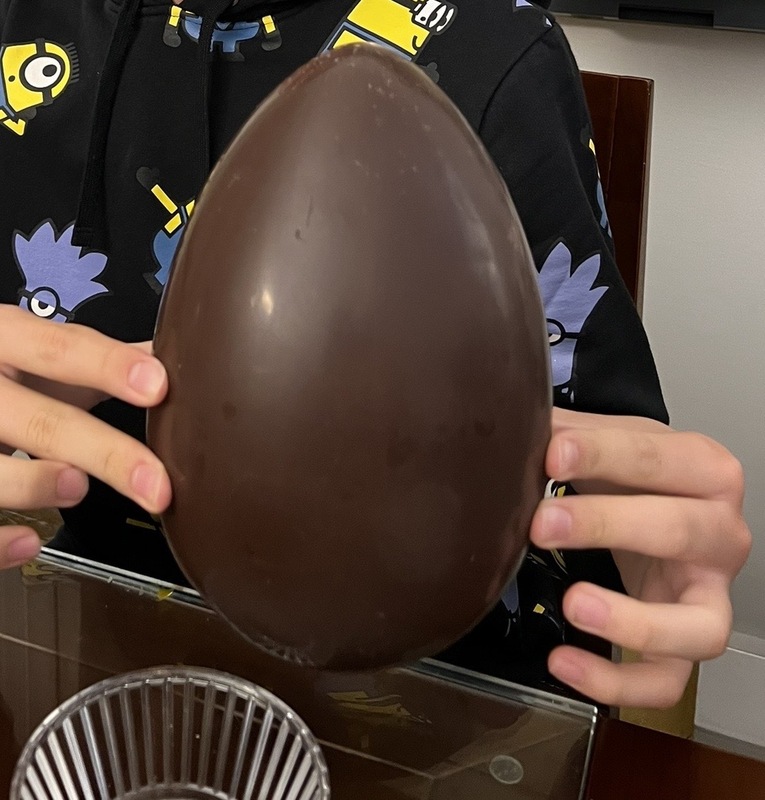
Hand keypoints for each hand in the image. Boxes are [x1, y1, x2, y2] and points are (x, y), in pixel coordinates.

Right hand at [0, 306, 170, 568]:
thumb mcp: (35, 349)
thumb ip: (96, 356)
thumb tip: (174, 354)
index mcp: (6, 342)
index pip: (59, 348)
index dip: (108, 367)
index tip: (158, 386)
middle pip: (41, 422)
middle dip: (105, 453)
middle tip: (155, 482)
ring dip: (39, 484)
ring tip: (78, 488)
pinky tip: (29, 543)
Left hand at [530, 407, 750, 707]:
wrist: (667, 512)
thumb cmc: (640, 478)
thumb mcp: (614, 443)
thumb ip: (570, 432)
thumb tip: (515, 422)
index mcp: (704, 470)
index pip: (657, 458)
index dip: (603, 454)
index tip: (551, 454)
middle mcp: (721, 533)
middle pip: (676, 530)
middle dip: (605, 525)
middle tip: (543, 523)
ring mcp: (711, 595)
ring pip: (697, 626)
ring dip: (635, 622)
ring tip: (575, 604)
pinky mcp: (689, 644)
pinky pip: (667, 682)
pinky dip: (617, 682)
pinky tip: (563, 661)